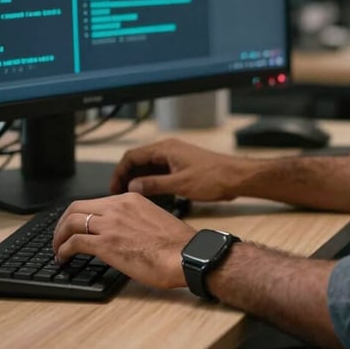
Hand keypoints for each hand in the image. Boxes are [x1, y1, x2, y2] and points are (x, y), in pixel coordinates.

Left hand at [52, 194, 195, 288]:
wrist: (184, 254)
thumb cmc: (176, 244)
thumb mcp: (153, 218)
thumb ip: (135, 218)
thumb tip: (124, 232)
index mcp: (130, 199)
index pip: (94, 201)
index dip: (79, 214)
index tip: (75, 226)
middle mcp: (118, 206)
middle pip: (76, 207)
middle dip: (62, 223)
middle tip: (59, 237)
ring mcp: (111, 224)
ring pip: (71, 222)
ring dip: (59, 237)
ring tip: (58, 250)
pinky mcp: (106, 244)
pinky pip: (75, 242)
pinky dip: (64, 250)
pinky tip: (63, 258)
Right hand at [110, 137, 247, 200]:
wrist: (236, 177)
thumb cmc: (212, 178)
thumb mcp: (179, 184)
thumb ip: (154, 184)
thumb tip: (132, 186)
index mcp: (165, 149)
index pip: (132, 156)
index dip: (120, 172)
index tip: (113, 189)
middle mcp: (168, 150)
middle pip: (139, 161)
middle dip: (127, 177)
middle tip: (119, 196)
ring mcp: (175, 157)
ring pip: (149, 167)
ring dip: (139, 181)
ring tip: (131, 199)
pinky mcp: (182, 166)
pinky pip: (160, 172)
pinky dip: (152, 183)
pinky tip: (150, 197)